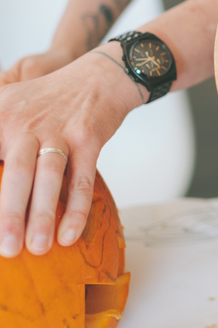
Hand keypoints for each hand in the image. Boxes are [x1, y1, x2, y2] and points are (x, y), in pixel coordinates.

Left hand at [0, 44, 141, 257]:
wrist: (97, 78)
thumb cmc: (50, 100)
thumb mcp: (9, 105)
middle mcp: (24, 123)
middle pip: (15, 173)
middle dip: (9, 214)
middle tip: (6, 249)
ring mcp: (59, 130)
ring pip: (48, 177)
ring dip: (43, 216)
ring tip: (37, 248)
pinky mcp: (88, 138)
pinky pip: (81, 178)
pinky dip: (76, 208)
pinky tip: (70, 233)